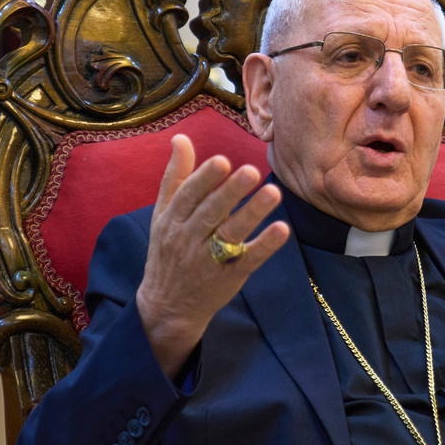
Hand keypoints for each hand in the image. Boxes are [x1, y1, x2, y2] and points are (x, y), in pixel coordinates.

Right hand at [136, 134, 289, 377]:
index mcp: (172, 220)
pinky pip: (249, 259)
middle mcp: (188, 239)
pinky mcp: (230, 276)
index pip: (188, 196)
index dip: (204, 178)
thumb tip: (181, 138)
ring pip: (231, 234)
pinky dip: (265, 245)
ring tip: (273, 193)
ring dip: (252, 213)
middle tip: (252, 171)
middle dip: (230, 192)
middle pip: (211, 213)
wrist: (167, 306)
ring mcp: (209, 259)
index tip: (223, 160)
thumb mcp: (163, 215)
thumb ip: (175, 177)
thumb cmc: (168, 251)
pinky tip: (282, 229)